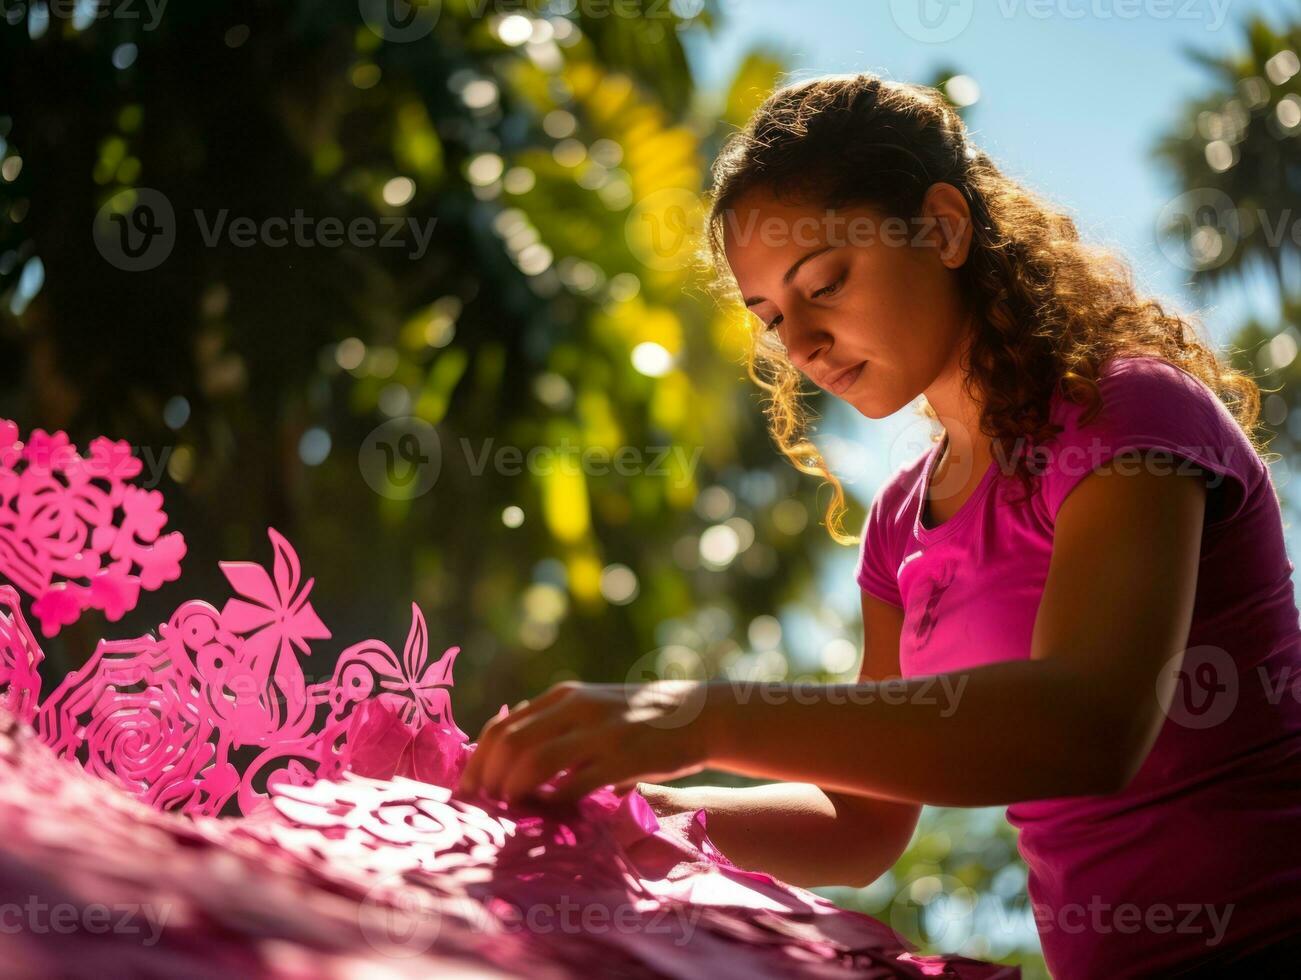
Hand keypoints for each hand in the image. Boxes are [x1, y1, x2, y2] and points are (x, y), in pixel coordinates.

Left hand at [456, 680, 712, 804]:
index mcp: (564, 696)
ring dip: (514, 792)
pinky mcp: (625, 758)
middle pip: (509, 744)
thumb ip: (554, 725)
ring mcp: (601, 732)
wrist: (700, 714)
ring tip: (510, 814)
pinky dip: (556, 804)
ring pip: (534, 762)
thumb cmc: (639, 719)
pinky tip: (553, 816)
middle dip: (486, 782)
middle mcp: (577, 708)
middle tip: (481, 811)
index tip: (465, 794)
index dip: (475, 763)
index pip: (501, 728)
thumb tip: (505, 753)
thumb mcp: (592, 708)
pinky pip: (576, 785)